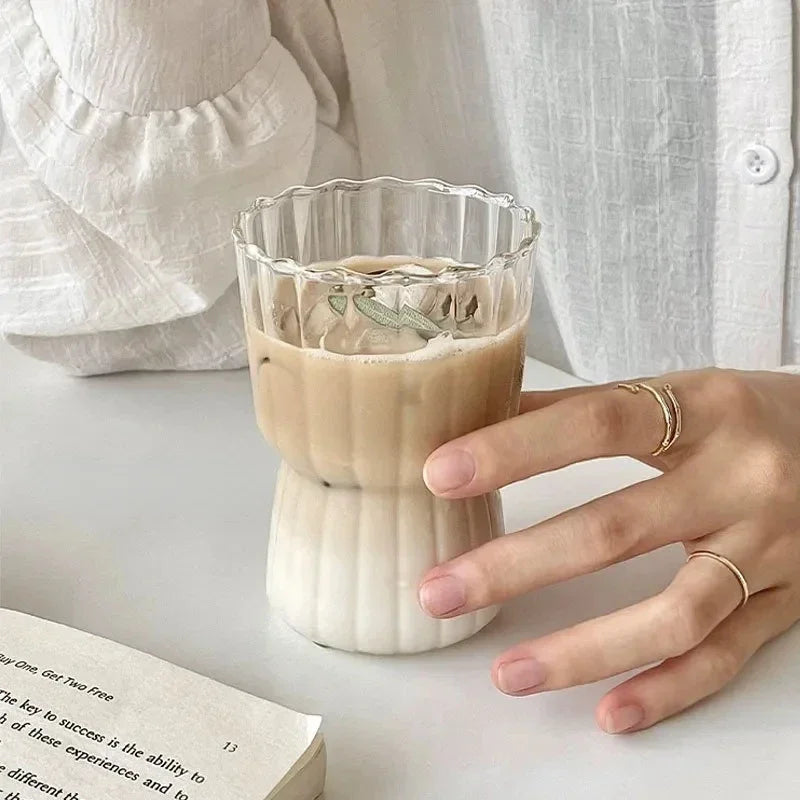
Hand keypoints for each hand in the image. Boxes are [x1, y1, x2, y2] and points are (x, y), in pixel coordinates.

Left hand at [417, 368, 799, 732]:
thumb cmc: (743, 414)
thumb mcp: (675, 392)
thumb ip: (586, 407)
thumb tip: (486, 415)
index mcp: (705, 409)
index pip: (597, 424)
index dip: (517, 450)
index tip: (441, 475)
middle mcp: (742, 480)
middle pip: (618, 531)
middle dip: (519, 564)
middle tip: (442, 590)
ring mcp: (770, 549)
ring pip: (674, 614)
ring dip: (583, 650)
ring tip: (506, 672)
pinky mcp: (789, 601)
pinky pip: (725, 656)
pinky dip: (667, 690)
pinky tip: (609, 712)